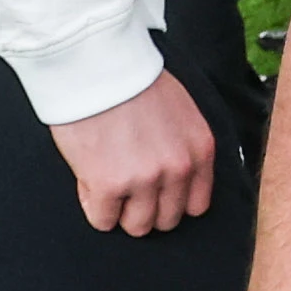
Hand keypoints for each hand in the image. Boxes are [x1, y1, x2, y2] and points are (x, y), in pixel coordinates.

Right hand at [50, 71, 216, 234]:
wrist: (96, 64)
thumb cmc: (132, 80)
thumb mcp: (180, 111)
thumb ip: (183, 146)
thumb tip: (174, 178)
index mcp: (200, 150)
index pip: (197, 205)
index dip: (171, 201)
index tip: (155, 193)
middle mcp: (178, 168)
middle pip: (167, 220)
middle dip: (145, 207)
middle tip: (127, 186)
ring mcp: (145, 179)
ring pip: (137, 226)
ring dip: (121, 210)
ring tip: (108, 181)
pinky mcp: (109, 185)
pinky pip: (103, 220)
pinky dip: (94, 206)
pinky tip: (90, 180)